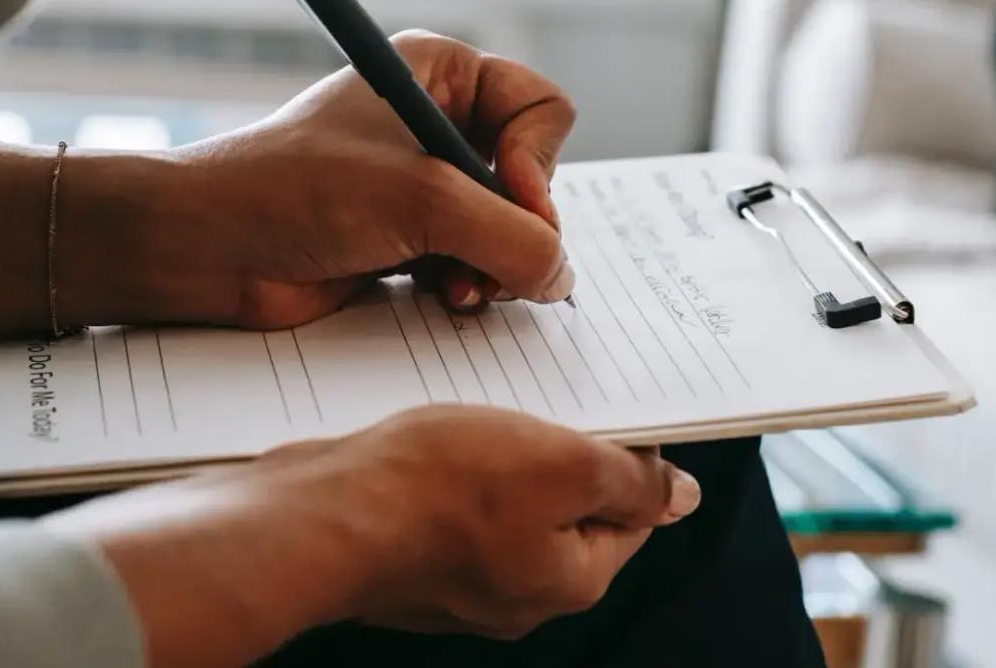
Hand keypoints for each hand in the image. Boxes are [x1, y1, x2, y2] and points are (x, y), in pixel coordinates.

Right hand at [46, 406, 701, 666]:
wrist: (315, 514)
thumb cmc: (433, 490)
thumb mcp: (563, 464)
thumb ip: (631, 480)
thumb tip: (680, 496)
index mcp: (568, 581)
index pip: (632, 514)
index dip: (629, 453)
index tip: (610, 408)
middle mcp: (516, 594)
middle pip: (568, 509)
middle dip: (559, 450)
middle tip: (538, 402)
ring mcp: (457, 582)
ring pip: (505, 503)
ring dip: (501, 453)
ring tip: (479, 413)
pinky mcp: (408, 558)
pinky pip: (449, 506)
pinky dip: (447, 468)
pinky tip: (430, 438)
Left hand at [86, 31, 576, 328]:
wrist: (206, 248)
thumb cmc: (295, 191)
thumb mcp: (421, 200)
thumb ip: (511, 236)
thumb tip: (560, 276)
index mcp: (442, 73)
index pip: (544, 110)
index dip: (539, 162)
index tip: (513, 200)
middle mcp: (440, 121)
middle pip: (535, 177)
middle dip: (516, 227)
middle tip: (486, 261)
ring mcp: (426, 183)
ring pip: (510, 228)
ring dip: (494, 265)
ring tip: (459, 288)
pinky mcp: (410, 237)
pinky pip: (478, 261)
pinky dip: (471, 284)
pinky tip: (441, 297)